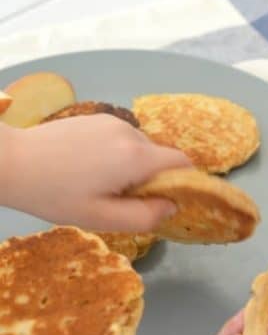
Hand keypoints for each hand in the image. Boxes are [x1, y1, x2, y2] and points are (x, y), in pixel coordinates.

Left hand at [0, 115, 191, 231]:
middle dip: (153, 177)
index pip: (182, 162)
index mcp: (136, 157)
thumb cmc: (55, 195)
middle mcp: (131, 133)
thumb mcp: (102, 218)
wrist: (11, 161)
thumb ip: (145, 216)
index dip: (183, 182)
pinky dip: (119, 153)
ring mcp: (113, 121)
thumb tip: (172, 206)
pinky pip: (124, 138)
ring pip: (142, 147)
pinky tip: (91, 166)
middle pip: (161, 156)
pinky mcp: (98, 117)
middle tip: (123, 198)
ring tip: (102, 182)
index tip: (165, 200)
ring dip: (135, 165)